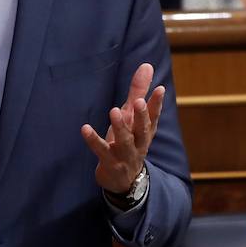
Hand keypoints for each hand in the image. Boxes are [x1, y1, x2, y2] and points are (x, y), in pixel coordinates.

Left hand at [80, 62, 164, 194]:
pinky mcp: (110, 163)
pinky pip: (101, 151)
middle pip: (143, 129)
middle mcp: (139, 143)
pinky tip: (85, 128)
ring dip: (120, 127)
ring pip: (125, 141)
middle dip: (141, 116)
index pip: (153, 116)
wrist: (123, 181)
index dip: (156, 103)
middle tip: (138, 102)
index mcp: (146, 131)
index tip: (160, 88)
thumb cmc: (128, 142)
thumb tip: (147, 65)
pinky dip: (93, 140)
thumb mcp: (132, 117)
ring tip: (114, 111)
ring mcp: (125, 155)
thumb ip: (138, 91)